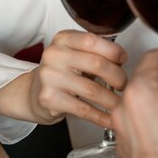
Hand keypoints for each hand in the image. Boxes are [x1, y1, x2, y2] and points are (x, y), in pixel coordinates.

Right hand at [0, 30, 127, 127]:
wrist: (32, 92)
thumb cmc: (60, 71)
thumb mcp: (73, 53)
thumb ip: (94, 51)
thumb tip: (121, 58)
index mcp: (63, 39)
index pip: (92, 40)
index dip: (113, 50)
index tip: (124, 59)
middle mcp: (54, 55)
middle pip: (96, 64)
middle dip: (117, 76)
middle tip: (124, 84)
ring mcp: (50, 77)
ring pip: (91, 89)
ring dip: (112, 99)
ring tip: (121, 103)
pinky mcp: (49, 99)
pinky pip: (82, 109)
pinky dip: (100, 116)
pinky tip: (109, 119)